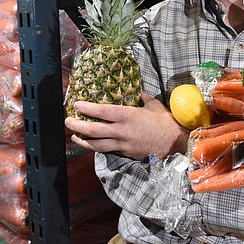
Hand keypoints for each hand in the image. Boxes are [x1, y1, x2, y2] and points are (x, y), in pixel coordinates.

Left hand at [66, 93, 189, 160]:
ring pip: (97, 144)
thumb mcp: (153, 104)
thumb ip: (141, 97)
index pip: (102, 111)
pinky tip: (90, 144)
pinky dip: (96, 147)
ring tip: (74, 135)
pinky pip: (107, 150)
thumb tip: (134, 89)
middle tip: (68, 120)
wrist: (175, 143)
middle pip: (93, 130)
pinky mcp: (126, 153)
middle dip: (77, 125)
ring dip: (82, 140)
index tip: (76, 104)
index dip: (87, 108)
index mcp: (128, 115)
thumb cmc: (165, 122)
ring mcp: (123, 144)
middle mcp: (122, 131)